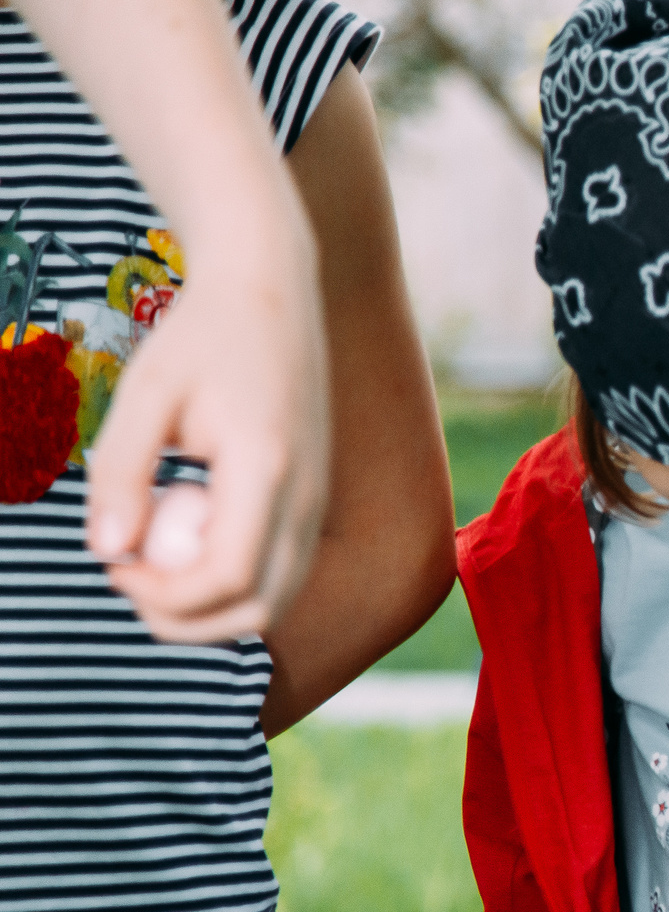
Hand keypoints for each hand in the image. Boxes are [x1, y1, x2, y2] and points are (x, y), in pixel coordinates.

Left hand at [84, 238, 330, 642]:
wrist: (271, 292)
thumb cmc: (203, 336)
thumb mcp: (145, 395)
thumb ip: (120, 474)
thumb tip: (106, 551)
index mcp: (270, 468)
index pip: (228, 577)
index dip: (164, 596)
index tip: (113, 565)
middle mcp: (308, 495)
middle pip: (260, 609)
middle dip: (185, 619)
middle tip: (128, 579)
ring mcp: (318, 501)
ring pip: (276, 600)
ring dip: (210, 606)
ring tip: (153, 561)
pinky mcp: (314, 500)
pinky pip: (279, 571)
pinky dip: (231, 581)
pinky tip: (186, 534)